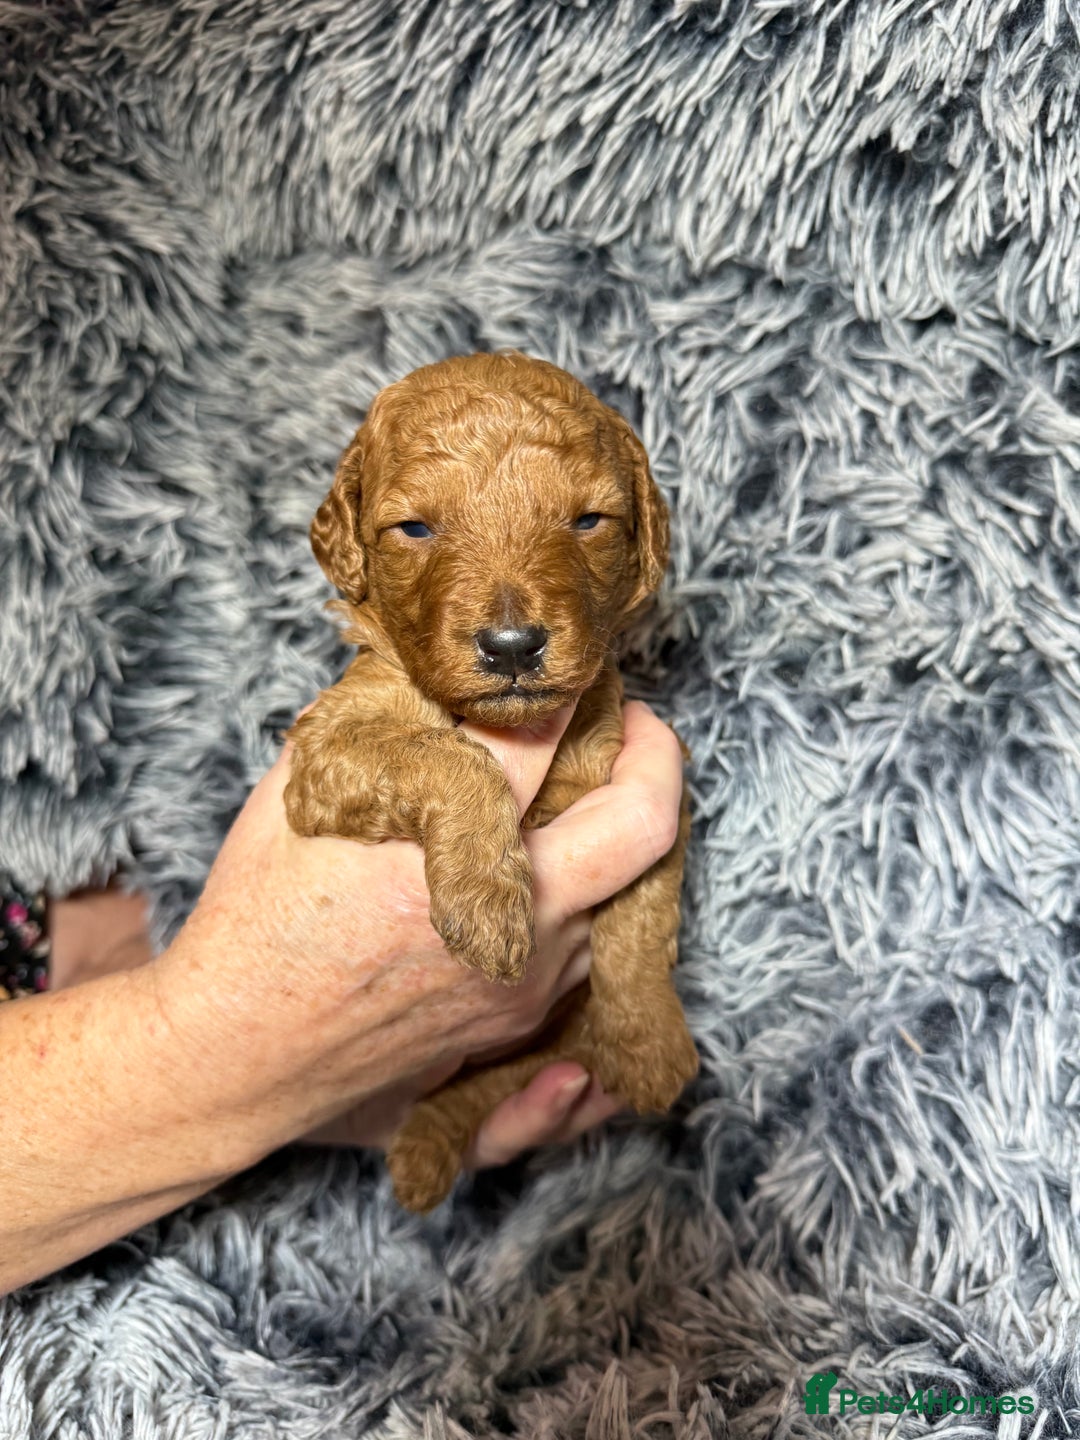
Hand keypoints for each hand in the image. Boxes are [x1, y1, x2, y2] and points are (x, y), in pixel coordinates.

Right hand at [153, 700, 684, 1170]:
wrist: (239, 1057)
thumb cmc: (256, 924)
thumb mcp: (298, 798)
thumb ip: (374, 726)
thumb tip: (432, 670)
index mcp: (439, 853)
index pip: (535, 737)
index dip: (562, 685)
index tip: (570, 667)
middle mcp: (505, 922)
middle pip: (641, 825)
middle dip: (657, 753)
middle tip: (637, 722)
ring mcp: (524, 980)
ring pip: (635, 891)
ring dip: (630, 828)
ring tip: (598, 787)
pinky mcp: (520, 1017)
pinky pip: (599, 949)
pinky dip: (606, 895)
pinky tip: (579, 865)